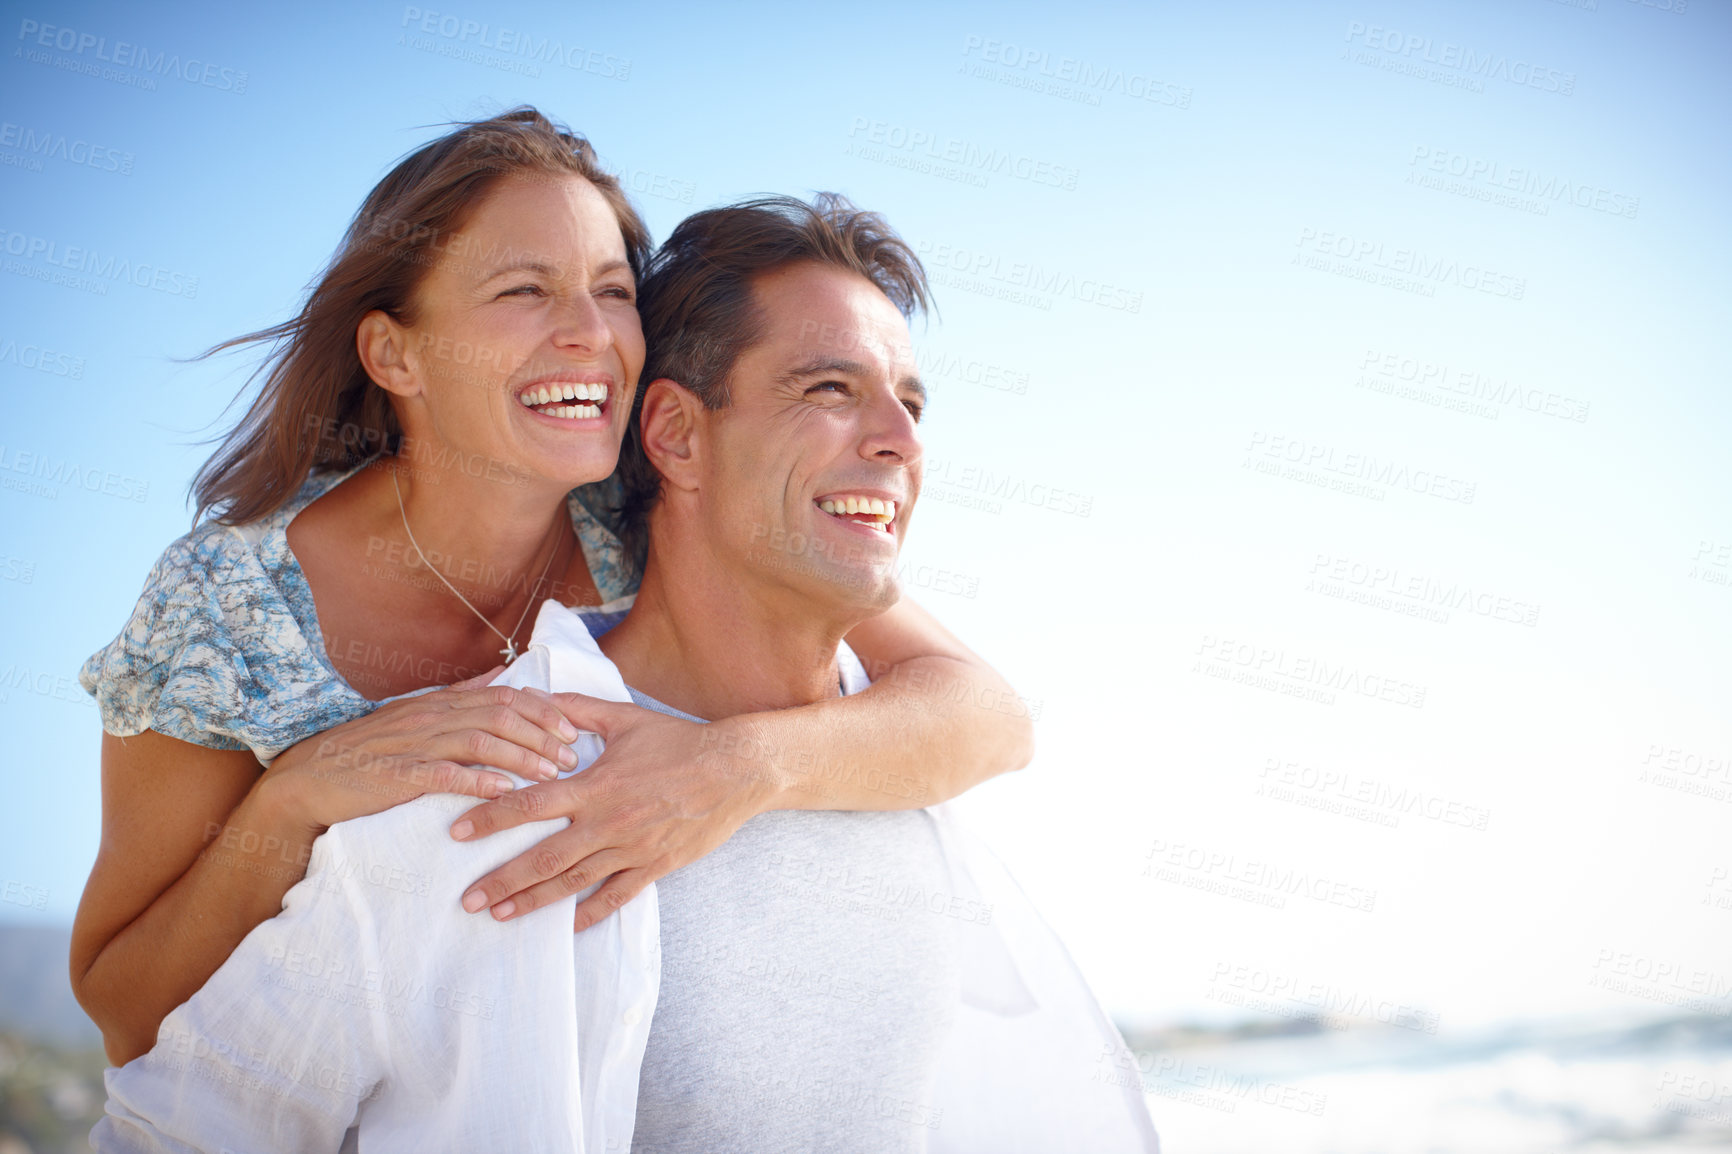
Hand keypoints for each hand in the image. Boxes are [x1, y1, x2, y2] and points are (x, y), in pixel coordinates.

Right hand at [262, 668, 582, 833]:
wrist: (308, 779)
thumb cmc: (369, 750)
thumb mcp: (416, 713)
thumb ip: (461, 694)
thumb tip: (500, 674)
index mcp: (440, 702)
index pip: (505, 696)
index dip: (543, 710)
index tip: (572, 729)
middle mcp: (431, 716)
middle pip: (501, 715)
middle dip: (542, 734)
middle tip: (571, 756)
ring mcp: (414, 744)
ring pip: (480, 741)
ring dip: (521, 757)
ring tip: (550, 774)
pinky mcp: (397, 775)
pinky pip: (444, 774)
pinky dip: (477, 780)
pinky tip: (503, 791)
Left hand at [448, 695, 778, 930]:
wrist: (736, 769)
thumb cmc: (679, 740)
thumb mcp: (625, 718)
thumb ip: (577, 709)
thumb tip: (538, 695)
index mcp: (595, 785)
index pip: (530, 805)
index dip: (491, 819)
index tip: (457, 832)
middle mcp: (607, 822)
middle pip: (543, 857)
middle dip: (502, 880)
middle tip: (467, 900)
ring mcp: (631, 849)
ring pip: (573, 882)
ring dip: (534, 901)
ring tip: (501, 916)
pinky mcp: (656, 865)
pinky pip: (618, 896)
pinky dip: (592, 914)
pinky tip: (569, 927)